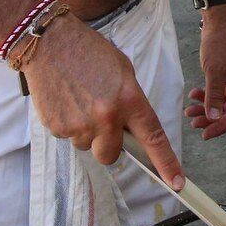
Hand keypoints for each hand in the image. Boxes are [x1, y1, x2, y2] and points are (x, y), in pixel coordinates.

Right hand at [23, 15, 184, 187]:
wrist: (49, 42)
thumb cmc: (89, 51)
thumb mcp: (123, 71)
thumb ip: (131, 103)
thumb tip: (132, 129)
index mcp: (129, 100)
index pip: (153, 138)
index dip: (166, 163)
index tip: (177, 183)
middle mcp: (105, 118)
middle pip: (111, 155)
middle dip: (108, 144)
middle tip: (101, 118)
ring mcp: (78, 125)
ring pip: (87, 145)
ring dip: (86, 131)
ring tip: (79, 101)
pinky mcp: (56, 127)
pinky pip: (68, 137)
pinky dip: (68, 124)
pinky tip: (66, 100)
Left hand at [184, 12, 225, 139]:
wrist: (219, 22)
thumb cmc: (221, 43)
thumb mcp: (215, 71)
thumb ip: (214, 95)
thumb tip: (213, 117)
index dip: (222, 126)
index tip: (206, 134)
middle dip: (211, 119)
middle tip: (194, 124)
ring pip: (219, 104)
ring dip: (205, 109)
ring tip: (189, 112)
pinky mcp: (223, 77)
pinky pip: (215, 93)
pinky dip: (204, 96)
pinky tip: (193, 95)